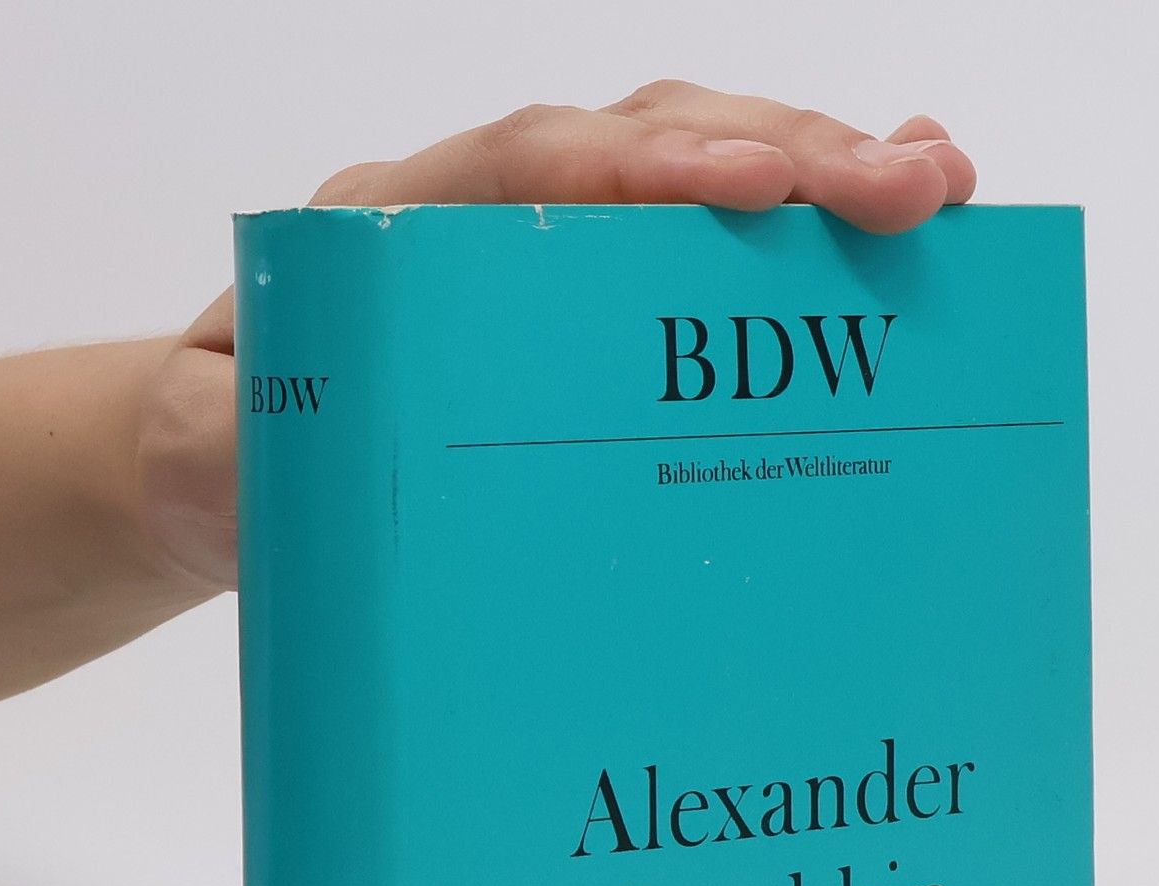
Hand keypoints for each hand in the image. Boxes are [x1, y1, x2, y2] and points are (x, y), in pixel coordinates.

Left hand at [134, 82, 976, 589]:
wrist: (225, 468)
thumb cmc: (235, 454)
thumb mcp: (220, 455)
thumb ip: (265, 437)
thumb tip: (314, 439)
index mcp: (399, 230)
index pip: (538, 165)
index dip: (652, 167)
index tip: (757, 189)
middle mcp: (489, 214)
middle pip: (649, 143)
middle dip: (788, 153)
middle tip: (915, 188)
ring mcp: (552, 254)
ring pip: (696, 174)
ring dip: (821, 176)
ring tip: (938, 191)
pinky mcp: (593, 312)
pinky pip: (703, 251)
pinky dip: (797, 238)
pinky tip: (886, 237)